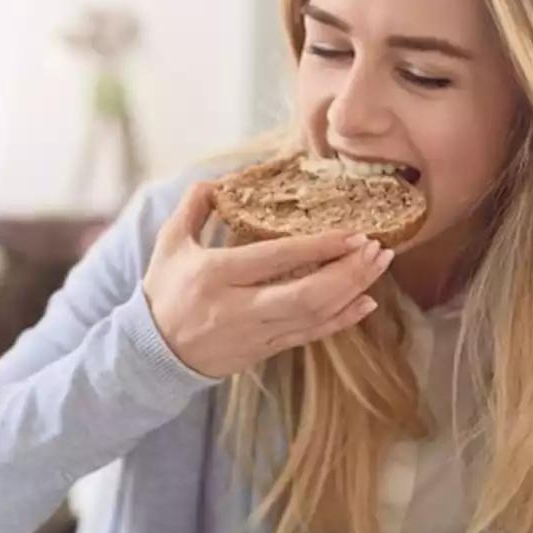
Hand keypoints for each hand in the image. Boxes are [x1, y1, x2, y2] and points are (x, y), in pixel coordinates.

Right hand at [142, 182, 393, 378]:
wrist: (153, 352)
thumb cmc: (164, 291)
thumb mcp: (169, 244)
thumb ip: (193, 208)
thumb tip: (216, 180)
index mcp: (215, 274)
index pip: (275, 258)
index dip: (318, 246)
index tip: (352, 232)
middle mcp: (237, 308)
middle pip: (305, 295)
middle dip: (347, 272)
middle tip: (377, 249)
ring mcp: (254, 334)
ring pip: (314, 317)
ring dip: (352, 291)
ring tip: (379, 266)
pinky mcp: (263, 351)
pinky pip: (310, 337)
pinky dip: (341, 320)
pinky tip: (365, 303)